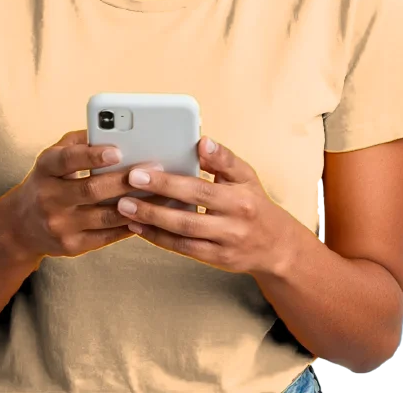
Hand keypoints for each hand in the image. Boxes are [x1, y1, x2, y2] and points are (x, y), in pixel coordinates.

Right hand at [10, 129, 163, 261]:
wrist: (21, 226)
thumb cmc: (48, 180)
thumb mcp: (54, 156)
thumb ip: (80, 141)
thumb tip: (113, 129)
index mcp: (45, 168)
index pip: (67, 160)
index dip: (92, 155)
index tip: (118, 151)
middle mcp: (49, 198)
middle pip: (91, 190)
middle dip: (125, 180)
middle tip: (154, 169)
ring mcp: (60, 225)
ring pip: (105, 215)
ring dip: (136, 204)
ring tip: (160, 193)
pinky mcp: (71, 246)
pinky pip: (107, 236)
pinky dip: (130, 225)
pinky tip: (148, 214)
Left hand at [116, 136, 290, 275]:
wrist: (277, 246)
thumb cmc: (255, 203)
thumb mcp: (246, 176)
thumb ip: (222, 159)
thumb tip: (201, 141)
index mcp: (239, 197)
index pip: (200, 188)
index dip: (171, 181)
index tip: (144, 169)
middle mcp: (233, 224)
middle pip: (189, 214)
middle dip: (154, 200)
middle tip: (127, 186)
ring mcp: (224, 245)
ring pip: (183, 235)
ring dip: (151, 221)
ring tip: (124, 207)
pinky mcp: (216, 260)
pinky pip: (183, 250)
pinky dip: (159, 238)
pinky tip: (138, 227)